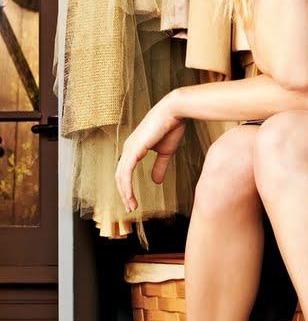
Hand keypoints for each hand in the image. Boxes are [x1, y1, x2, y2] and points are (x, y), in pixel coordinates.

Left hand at [116, 95, 187, 212]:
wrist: (175, 112)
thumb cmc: (171, 127)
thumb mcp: (165, 152)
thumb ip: (159, 166)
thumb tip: (156, 181)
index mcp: (134, 149)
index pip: (126, 172)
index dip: (128, 187)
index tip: (133, 201)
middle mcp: (128, 149)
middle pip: (120, 176)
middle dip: (124, 193)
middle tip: (130, 207)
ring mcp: (129, 149)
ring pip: (121, 176)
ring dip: (125, 193)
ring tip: (131, 206)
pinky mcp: (134, 150)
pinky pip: (127, 172)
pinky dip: (127, 186)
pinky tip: (129, 195)